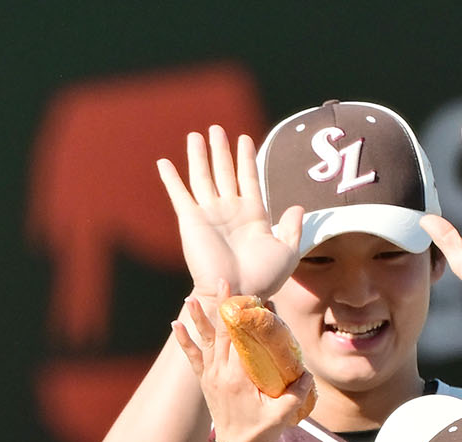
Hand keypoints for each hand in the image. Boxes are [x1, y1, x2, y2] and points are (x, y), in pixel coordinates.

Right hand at [157, 127, 303, 302]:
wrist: (238, 292)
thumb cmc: (264, 279)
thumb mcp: (287, 252)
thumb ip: (292, 229)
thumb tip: (298, 207)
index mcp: (253, 216)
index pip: (248, 179)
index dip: (246, 159)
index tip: (244, 139)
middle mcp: (230, 211)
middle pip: (224, 172)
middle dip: (221, 150)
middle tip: (217, 129)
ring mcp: (210, 214)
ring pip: (203, 177)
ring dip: (199, 156)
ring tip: (197, 135)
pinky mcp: (191, 221)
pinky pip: (179, 195)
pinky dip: (171, 179)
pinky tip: (163, 162)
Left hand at [173, 291, 314, 441]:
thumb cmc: (260, 431)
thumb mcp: (283, 415)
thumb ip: (297, 394)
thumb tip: (308, 373)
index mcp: (239, 378)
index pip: (240, 341)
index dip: (244, 318)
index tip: (250, 298)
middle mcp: (221, 373)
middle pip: (222, 334)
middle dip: (223, 306)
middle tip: (224, 281)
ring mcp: (210, 376)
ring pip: (204, 341)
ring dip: (198, 318)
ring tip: (192, 297)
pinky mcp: (204, 381)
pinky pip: (191, 357)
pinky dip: (184, 341)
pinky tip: (175, 324)